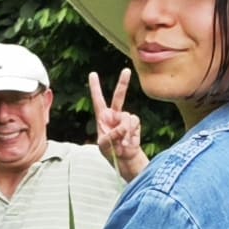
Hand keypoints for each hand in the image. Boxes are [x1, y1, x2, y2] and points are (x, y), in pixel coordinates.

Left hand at [89, 65, 144, 179]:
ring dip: (124, 131)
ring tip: (121, 143)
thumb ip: (111, 135)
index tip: (93, 74)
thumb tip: (123, 128)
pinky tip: (128, 143)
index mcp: (103, 117)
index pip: (98, 99)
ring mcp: (125, 119)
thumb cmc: (110, 152)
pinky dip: (130, 134)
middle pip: (119, 96)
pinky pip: (134, 124)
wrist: (124, 159)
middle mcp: (115, 115)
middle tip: (126, 70)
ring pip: (127, 117)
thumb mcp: (104, 145)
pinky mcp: (135, 124)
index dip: (95, 87)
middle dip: (123, 83)